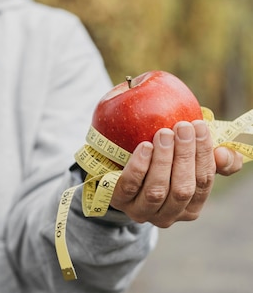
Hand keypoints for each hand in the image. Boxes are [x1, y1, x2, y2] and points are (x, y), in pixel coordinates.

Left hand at [109, 120, 241, 227]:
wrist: (118, 173)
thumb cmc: (161, 165)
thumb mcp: (187, 161)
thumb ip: (213, 159)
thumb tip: (224, 154)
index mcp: (190, 207)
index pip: (204, 182)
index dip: (204, 154)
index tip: (199, 126)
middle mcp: (168, 215)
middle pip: (182, 188)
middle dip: (185, 156)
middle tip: (182, 127)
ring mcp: (142, 211)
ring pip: (157, 189)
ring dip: (163, 160)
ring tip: (164, 133)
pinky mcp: (119, 202)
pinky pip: (130, 186)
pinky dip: (139, 166)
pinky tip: (145, 146)